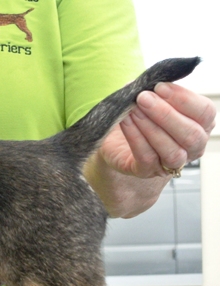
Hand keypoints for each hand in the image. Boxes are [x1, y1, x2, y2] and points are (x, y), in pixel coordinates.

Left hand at [100, 82, 215, 178]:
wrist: (116, 140)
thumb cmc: (140, 115)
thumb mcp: (150, 98)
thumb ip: (155, 88)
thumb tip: (149, 79)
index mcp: (200, 124)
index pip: (205, 112)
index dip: (184, 99)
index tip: (160, 86)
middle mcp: (192, 147)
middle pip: (191, 134)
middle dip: (166, 114)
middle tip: (143, 98)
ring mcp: (171, 163)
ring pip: (171, 150)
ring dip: (151, 127)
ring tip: (132, 109)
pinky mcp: (147, 172)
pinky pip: (146, 157)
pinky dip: (135, 137)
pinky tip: (125, 121)